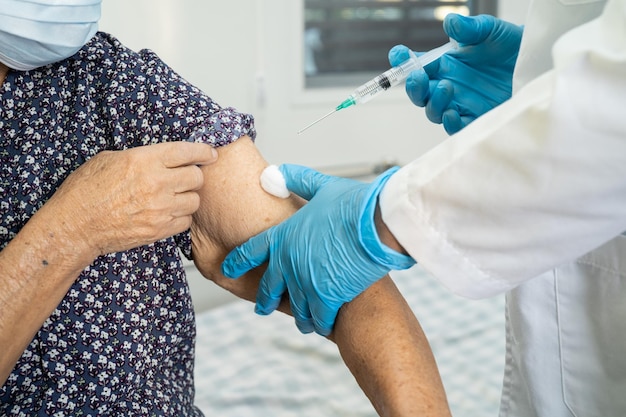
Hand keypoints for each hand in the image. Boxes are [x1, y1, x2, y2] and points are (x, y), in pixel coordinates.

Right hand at [44, 141, 216, 261]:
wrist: (76, 226)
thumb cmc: (85, 191)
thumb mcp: (109, 159)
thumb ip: (140, 157)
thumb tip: (158, 158)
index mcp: (145, 160)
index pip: (187, 152)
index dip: (203, 151)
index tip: (210, 153)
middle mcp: (157, 183)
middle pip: (196, 178)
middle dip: (192, 177)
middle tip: (183, 179)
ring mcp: (161, 208)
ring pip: (195, 201)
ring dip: (187, 198)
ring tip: (172, 198)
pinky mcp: (160, 229)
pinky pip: (185, 221)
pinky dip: (180, 218)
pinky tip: (167, 214)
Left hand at [221, 164, 414, 335]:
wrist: (377, 226)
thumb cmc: (353, 205)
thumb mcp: (321, 186)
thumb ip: (296, 180)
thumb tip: (273, 173)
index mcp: (283, 236)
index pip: (250, 251)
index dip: (237, 262)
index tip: (227, 270)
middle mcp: (289, 263)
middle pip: (269, 287)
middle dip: (264, 300)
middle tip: (261, 308)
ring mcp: (306, 282)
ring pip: (296, 307)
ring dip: (299, 316)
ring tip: (302, 322)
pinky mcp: (327, 297)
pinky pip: (319, 318)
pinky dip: (320, 323)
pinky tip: (321, 325)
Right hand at [389, 14, 522, 133]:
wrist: (538, 63)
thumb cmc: (512, 45)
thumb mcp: (491, 30)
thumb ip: (470, 28)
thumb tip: (451, 22)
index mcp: (445, 63)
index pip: (415, 64)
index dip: (402, 61)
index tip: (399, 55)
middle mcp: (448, 84)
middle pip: (419, 93)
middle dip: (413, 87)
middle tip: (417, 77)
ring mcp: (460, 103)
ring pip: (433, 111)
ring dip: (433, 102)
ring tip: (447, 87)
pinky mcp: (476, 118)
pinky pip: (455, 127)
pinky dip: (450, 122)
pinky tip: (452, 113)